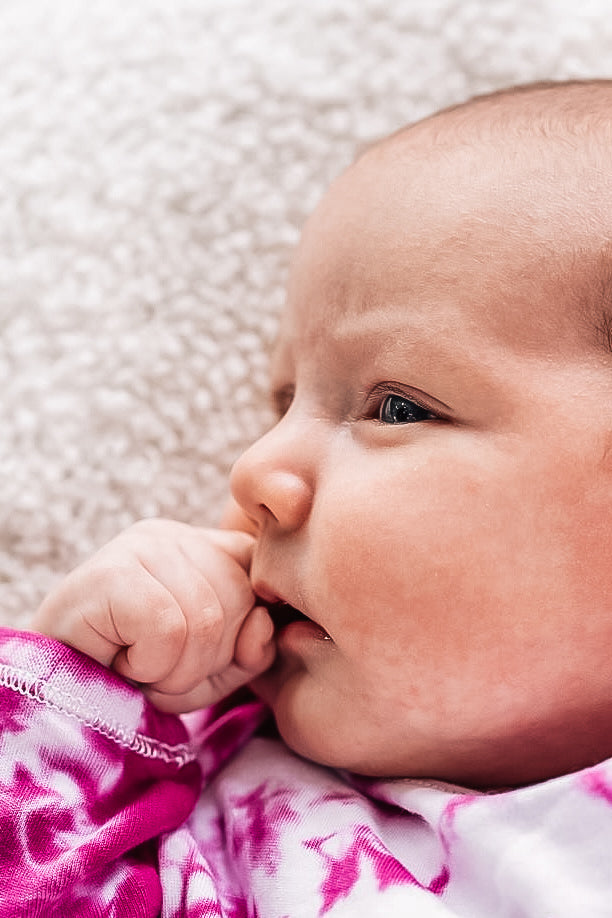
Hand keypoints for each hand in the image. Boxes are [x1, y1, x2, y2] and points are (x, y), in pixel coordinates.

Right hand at [32, 519, 274, 711]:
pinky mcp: (112, 572)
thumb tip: (264, 622)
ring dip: (174, 669)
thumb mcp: (212, 669)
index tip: (199, 655)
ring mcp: (141, 546)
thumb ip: (254, 647)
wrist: (56, 694)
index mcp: (201, 546)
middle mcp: (173, 535)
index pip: (258, 578)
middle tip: (158, 667)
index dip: (242, 631)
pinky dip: (148, 665)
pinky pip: (167, 629)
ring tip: (137, 665)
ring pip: (205, 619)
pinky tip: (120, 660)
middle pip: (238, 600)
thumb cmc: (136, 677)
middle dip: (206, 658)